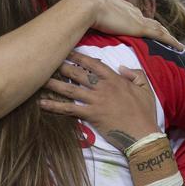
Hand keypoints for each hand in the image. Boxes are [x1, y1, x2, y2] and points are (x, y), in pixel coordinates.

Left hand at [39, 52, 158, 150]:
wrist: (142, 134)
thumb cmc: (145, 112)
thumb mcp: (145, 88)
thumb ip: (135, 74)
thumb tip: (121, 67)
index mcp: (115, 80)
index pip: (94, 64)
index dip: (79, 57)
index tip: (67, 51)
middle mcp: (103, 88)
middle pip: (78, 74)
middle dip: (62, 66)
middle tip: (47, 61)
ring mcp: (96, 101)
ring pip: (70, 89)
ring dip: (54, 84)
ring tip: (39, 79)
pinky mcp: (91, 115)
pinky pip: (69, 109)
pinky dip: (55, 106)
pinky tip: (42, 104)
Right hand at [75, 0, 182, 49]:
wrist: (85, 7)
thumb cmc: (81, 12)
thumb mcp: (85, 17)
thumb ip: (86, 22)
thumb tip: (74, 29)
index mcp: (120, 8)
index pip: (135, 17)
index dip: (142, 23)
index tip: (145, 29)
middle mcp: (132, 12)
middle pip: (149, 21)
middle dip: (158, 29)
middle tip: (166, 37)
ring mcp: (137, 19)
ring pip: (158, 28)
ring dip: (167, 36)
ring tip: (176, 44)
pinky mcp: (140, 28)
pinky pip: (161, 35)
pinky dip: (171, 41)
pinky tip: (179, 47)